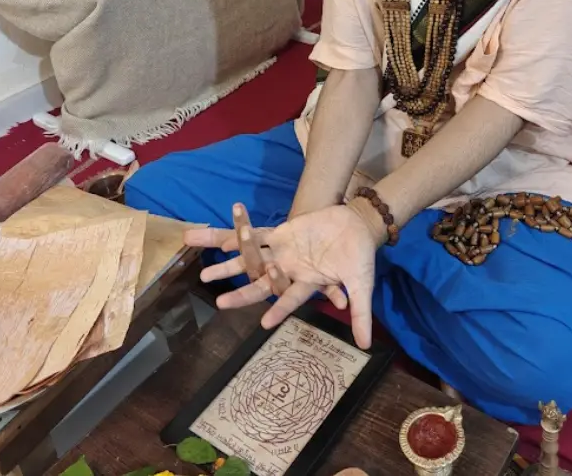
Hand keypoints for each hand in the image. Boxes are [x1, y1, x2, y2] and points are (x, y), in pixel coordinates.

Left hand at [185, 201, 385, 347]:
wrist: (357, 224)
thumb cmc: (360, 257)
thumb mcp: (362, 284)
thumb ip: (361, 313)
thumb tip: (366, 346)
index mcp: (308, 284)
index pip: (291, 299)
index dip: (280, 309)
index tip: (265, 323)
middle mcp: (290, 271)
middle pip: (261, 284)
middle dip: (242, 294)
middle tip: (220, 303)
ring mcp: (283, 252)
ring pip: (251, 260)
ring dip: (229, 266)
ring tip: (205, 275)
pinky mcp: (281, 234)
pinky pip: (258, 235)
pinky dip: (240, 236)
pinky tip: (221, 243)